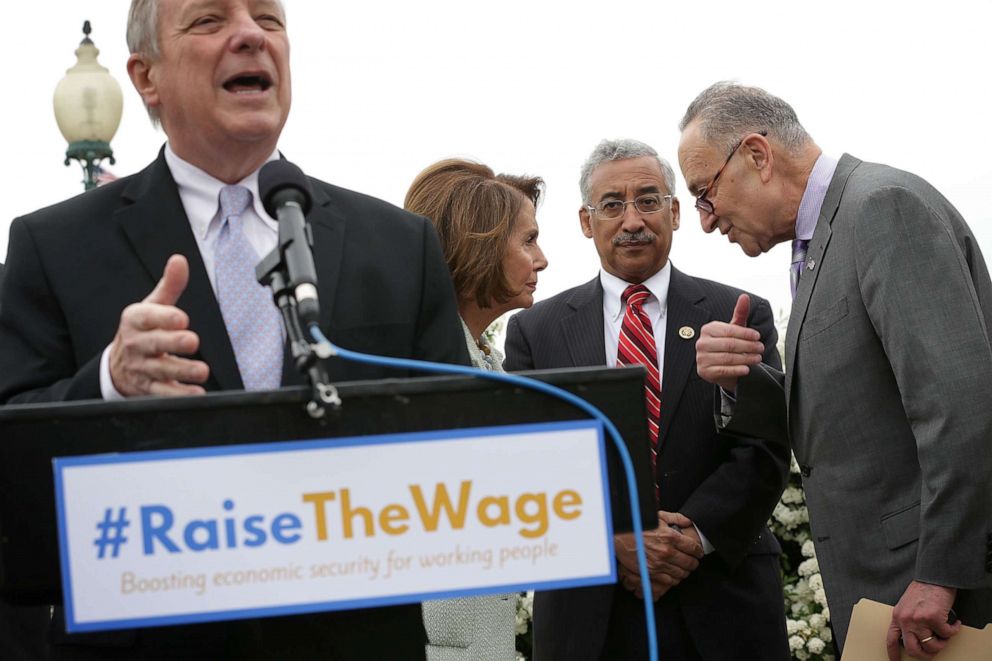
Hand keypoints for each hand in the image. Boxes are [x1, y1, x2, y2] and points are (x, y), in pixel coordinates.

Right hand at [109, 255, 209, 396]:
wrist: (118, 365)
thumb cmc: (143, 329)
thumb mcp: (152, 306)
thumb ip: (169, 285)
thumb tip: (180, 260)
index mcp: (135, 319)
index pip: (147, 317)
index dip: (164, 318)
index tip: (182, 318)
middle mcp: (136, 344)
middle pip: (154, 343)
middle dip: (173, 343)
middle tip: (193, 341)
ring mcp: (141, 367)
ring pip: (160, 370)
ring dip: (182, 371)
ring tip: (202, 371)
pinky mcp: (148, 388)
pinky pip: (162, 393)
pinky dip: (179, 395)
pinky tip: (196, 393)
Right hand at [615, 511, 703, 600]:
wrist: (618, 535)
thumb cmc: (638, 524)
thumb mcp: (658, 516)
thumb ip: (676, 518)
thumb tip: (688, 522)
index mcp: (670, 537)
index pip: (693, 548)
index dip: (699, 551)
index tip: (698, 552)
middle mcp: (666, 552)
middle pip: (690, 563)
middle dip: (694, 562)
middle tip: (693, 561)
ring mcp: (659, 564)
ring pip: (681, 574)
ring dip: (685, 571)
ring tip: (684, 568)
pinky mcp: (651, 572)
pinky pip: (669, 581)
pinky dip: (674, 579)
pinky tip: (673, 574)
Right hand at [696, 294, 763, 392]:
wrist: (719, 367)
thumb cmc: (728, 345)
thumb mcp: (735, 329)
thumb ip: (740, 313)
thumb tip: (745, 296)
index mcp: (708, 329)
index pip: (729, 330)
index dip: (745, 333)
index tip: (758, 336)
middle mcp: (701, 343)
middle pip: (729, 344)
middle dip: (748, 346)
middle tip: (761, 348)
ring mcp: (701, 358)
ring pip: (728, 358)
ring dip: (746, 358)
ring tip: (758, 358)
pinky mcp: (704, 371)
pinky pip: (723, 370)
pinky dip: (737, 370)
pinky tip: (747, 369)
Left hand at [885, 581, 960, 659]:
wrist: (934, 577)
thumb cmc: (923, 590)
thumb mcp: (907, 605)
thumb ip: (907, 620)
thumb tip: (915, 637)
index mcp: (897, 616)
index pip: (891, 639)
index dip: (893, 653)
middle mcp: (906, 620)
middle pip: (913, 649)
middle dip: (925, 654)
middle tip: (933, 651)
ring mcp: (919, 620)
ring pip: (931, 646)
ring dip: (942, 644)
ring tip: (945, 635)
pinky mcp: (934, 618)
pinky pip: (947, 634)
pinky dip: (953, 630)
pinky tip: (955, 623)